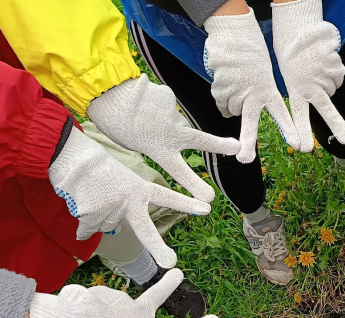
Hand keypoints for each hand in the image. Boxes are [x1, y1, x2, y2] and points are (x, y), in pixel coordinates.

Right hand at [47, 129, 209, 267]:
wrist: (70, 156)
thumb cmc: (94, 166)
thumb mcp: (119, 180)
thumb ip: (124, 205)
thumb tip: (115, 229)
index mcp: (138, 188)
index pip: (166, 197)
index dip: (185, 203)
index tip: (206, 209)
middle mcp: (128, 200)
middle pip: (145, 230)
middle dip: (158, 248)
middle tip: (171, 262)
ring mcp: (111, 208)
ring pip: (106, 226)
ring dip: (97, 216)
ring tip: (90, 195)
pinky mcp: (92, 215)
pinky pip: (87, 230)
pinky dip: (82, 225)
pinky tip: (80, 204)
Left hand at [87, 74, 239, 202]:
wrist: (105, 92)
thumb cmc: (115, 123)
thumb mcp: (134, 144)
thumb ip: (158, 144)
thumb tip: (174, 140)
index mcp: (159, 150)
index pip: (180, 172)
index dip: (194, 186)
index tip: (209, 199)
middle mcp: (170, 133)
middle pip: (201, 141)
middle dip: (221, 145)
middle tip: (238, 148)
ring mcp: (171, 113)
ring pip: (176, 120)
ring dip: (166, 121)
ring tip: (144, 117)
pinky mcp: (169, 97)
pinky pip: (168, 104)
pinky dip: (159, 105)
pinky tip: (144, 102)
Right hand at [203, 8, 300, 162]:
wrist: (235, 36)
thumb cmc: (253, 59)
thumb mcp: (263, 78)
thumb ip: (255, 99)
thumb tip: (229, 116)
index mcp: (268, 91)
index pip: (281, 113)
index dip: (289, 129)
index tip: (298, 144)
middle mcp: (252, 95)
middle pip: (249, 123)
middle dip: (247, 142)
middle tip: (245, 159)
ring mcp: (235, 92)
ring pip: (231, 110)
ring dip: (233, 102)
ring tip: (238, 83)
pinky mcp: (220, 88)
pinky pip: (220, 103)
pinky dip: (222, 96)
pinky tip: (227, 82)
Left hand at [273, 0, 344, 149]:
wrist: (299, 33)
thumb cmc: (294, 62)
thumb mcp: (292, 82)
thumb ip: (305, 98)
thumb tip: (325, 106)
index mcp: (296, 91)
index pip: (298, 115)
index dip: (301, 132)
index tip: (304, 148)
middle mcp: (310, 86)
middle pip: (326, 110)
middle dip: (337, 125)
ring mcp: (323, 76)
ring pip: (334, 88)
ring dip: (329, 82)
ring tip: (316, 69)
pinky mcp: (334, 66)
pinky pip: (339, 75)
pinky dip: (334, 70)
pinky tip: (324, 62)